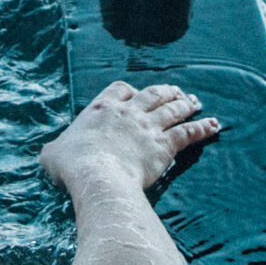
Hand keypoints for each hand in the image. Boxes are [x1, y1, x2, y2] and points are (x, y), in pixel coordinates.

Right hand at [40, 81, 220, 197]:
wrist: (97, 175)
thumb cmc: (72, 166)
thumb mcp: (53, 154)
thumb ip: (55, 150)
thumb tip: (52, 155)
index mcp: (102, 109)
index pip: (120, 89)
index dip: (129, 91)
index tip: (134, 94)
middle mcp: (128, 112)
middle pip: (152, 94)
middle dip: (165, 91)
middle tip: (175, 91)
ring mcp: (148, 127)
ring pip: (172, 109)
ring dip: (186, 103)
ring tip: (195, 101)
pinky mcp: (164, 145)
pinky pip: (188, 132)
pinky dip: (202, 127)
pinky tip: (214, 125)